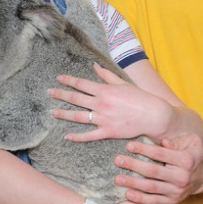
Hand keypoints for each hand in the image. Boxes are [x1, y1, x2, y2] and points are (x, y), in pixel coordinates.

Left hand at [48, 63, 170, 140]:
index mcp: (104, 90)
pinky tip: (67, 136)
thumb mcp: (122, 83)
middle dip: (61, 95)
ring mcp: (103, 118)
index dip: (68, 80)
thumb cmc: (139, 98)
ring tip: (52, 112)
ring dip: (64, 114)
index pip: (81, 84)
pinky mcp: (107, 132)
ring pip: (78, 117)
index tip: (58, 79)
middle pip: (76, 98)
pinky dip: (77, 136)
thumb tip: (95, 66)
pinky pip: (88, 135)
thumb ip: (106, 76)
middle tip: (49, 92)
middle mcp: (101, 104)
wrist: (153, 115)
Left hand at [113, 133, 202, 203]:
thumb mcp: (191, 141)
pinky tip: (127, 194)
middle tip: (118, 160)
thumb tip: (163, 142)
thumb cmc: (192, 153)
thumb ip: (176, 141)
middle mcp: (181, 177)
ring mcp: (176, 191)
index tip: (128, 145)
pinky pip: (154, 201)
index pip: (160, 154)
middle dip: (133, 165)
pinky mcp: (172, 202)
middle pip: (153, 171)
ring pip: (151, 187)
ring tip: (117, 178)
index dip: (143, 149)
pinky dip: (140, 199)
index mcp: (185, 160)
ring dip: (132, 183)